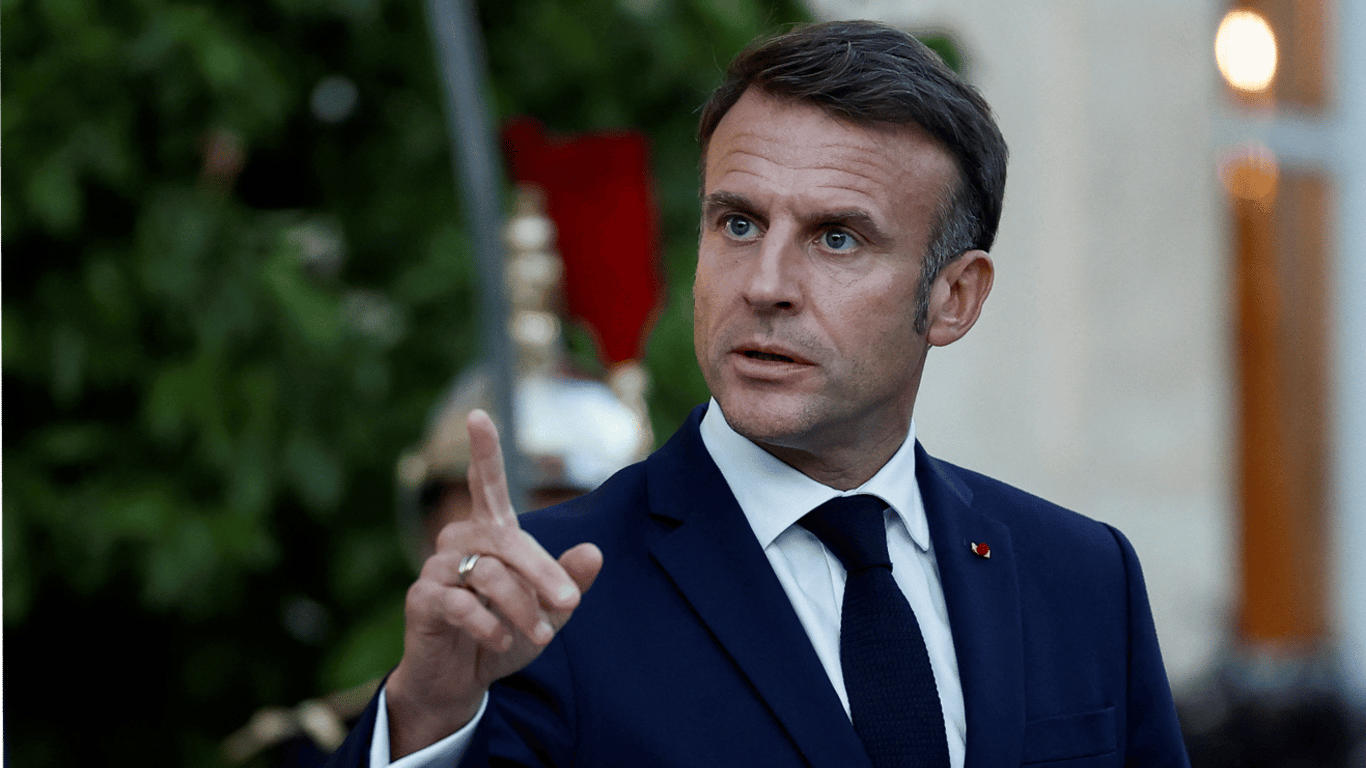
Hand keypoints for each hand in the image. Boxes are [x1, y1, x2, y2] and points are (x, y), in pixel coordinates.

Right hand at [384, 409, 603, 758]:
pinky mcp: (422, 599)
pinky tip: (501, 640)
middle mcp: (460, 541)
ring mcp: (437, 568)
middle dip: (543, 573)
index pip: (486, 484)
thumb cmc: (505, 635)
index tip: (478, 415)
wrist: (461, 682)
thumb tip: (594, 552)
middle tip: (569, 604)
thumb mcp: (548, 611)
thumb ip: (569, 582)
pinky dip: (489, 623)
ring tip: (541, 636)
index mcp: (490, 534)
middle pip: (508, 540)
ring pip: (490, 572)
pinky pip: (461, 602)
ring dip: (522, 606)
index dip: (484, 451)